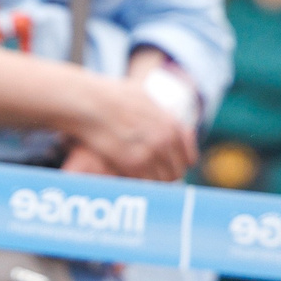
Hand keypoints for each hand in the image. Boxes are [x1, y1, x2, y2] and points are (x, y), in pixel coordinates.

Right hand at [68, 71, 196, 180]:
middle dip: (166, 176)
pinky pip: (146, 183)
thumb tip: (158, 114)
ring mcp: (152, 152)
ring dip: (153, 183)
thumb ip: (155, 111)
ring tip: (140, 180)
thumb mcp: (142, 96)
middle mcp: (166, 139)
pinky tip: (129, 179)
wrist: (92, 103)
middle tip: (152, 178)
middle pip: (176, 172)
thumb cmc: (111, 96)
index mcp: (171, 124)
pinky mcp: (134, 163)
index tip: (172, 168)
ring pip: (163, 181)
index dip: (181, 164)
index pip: (188, 156)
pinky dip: (140, 185)